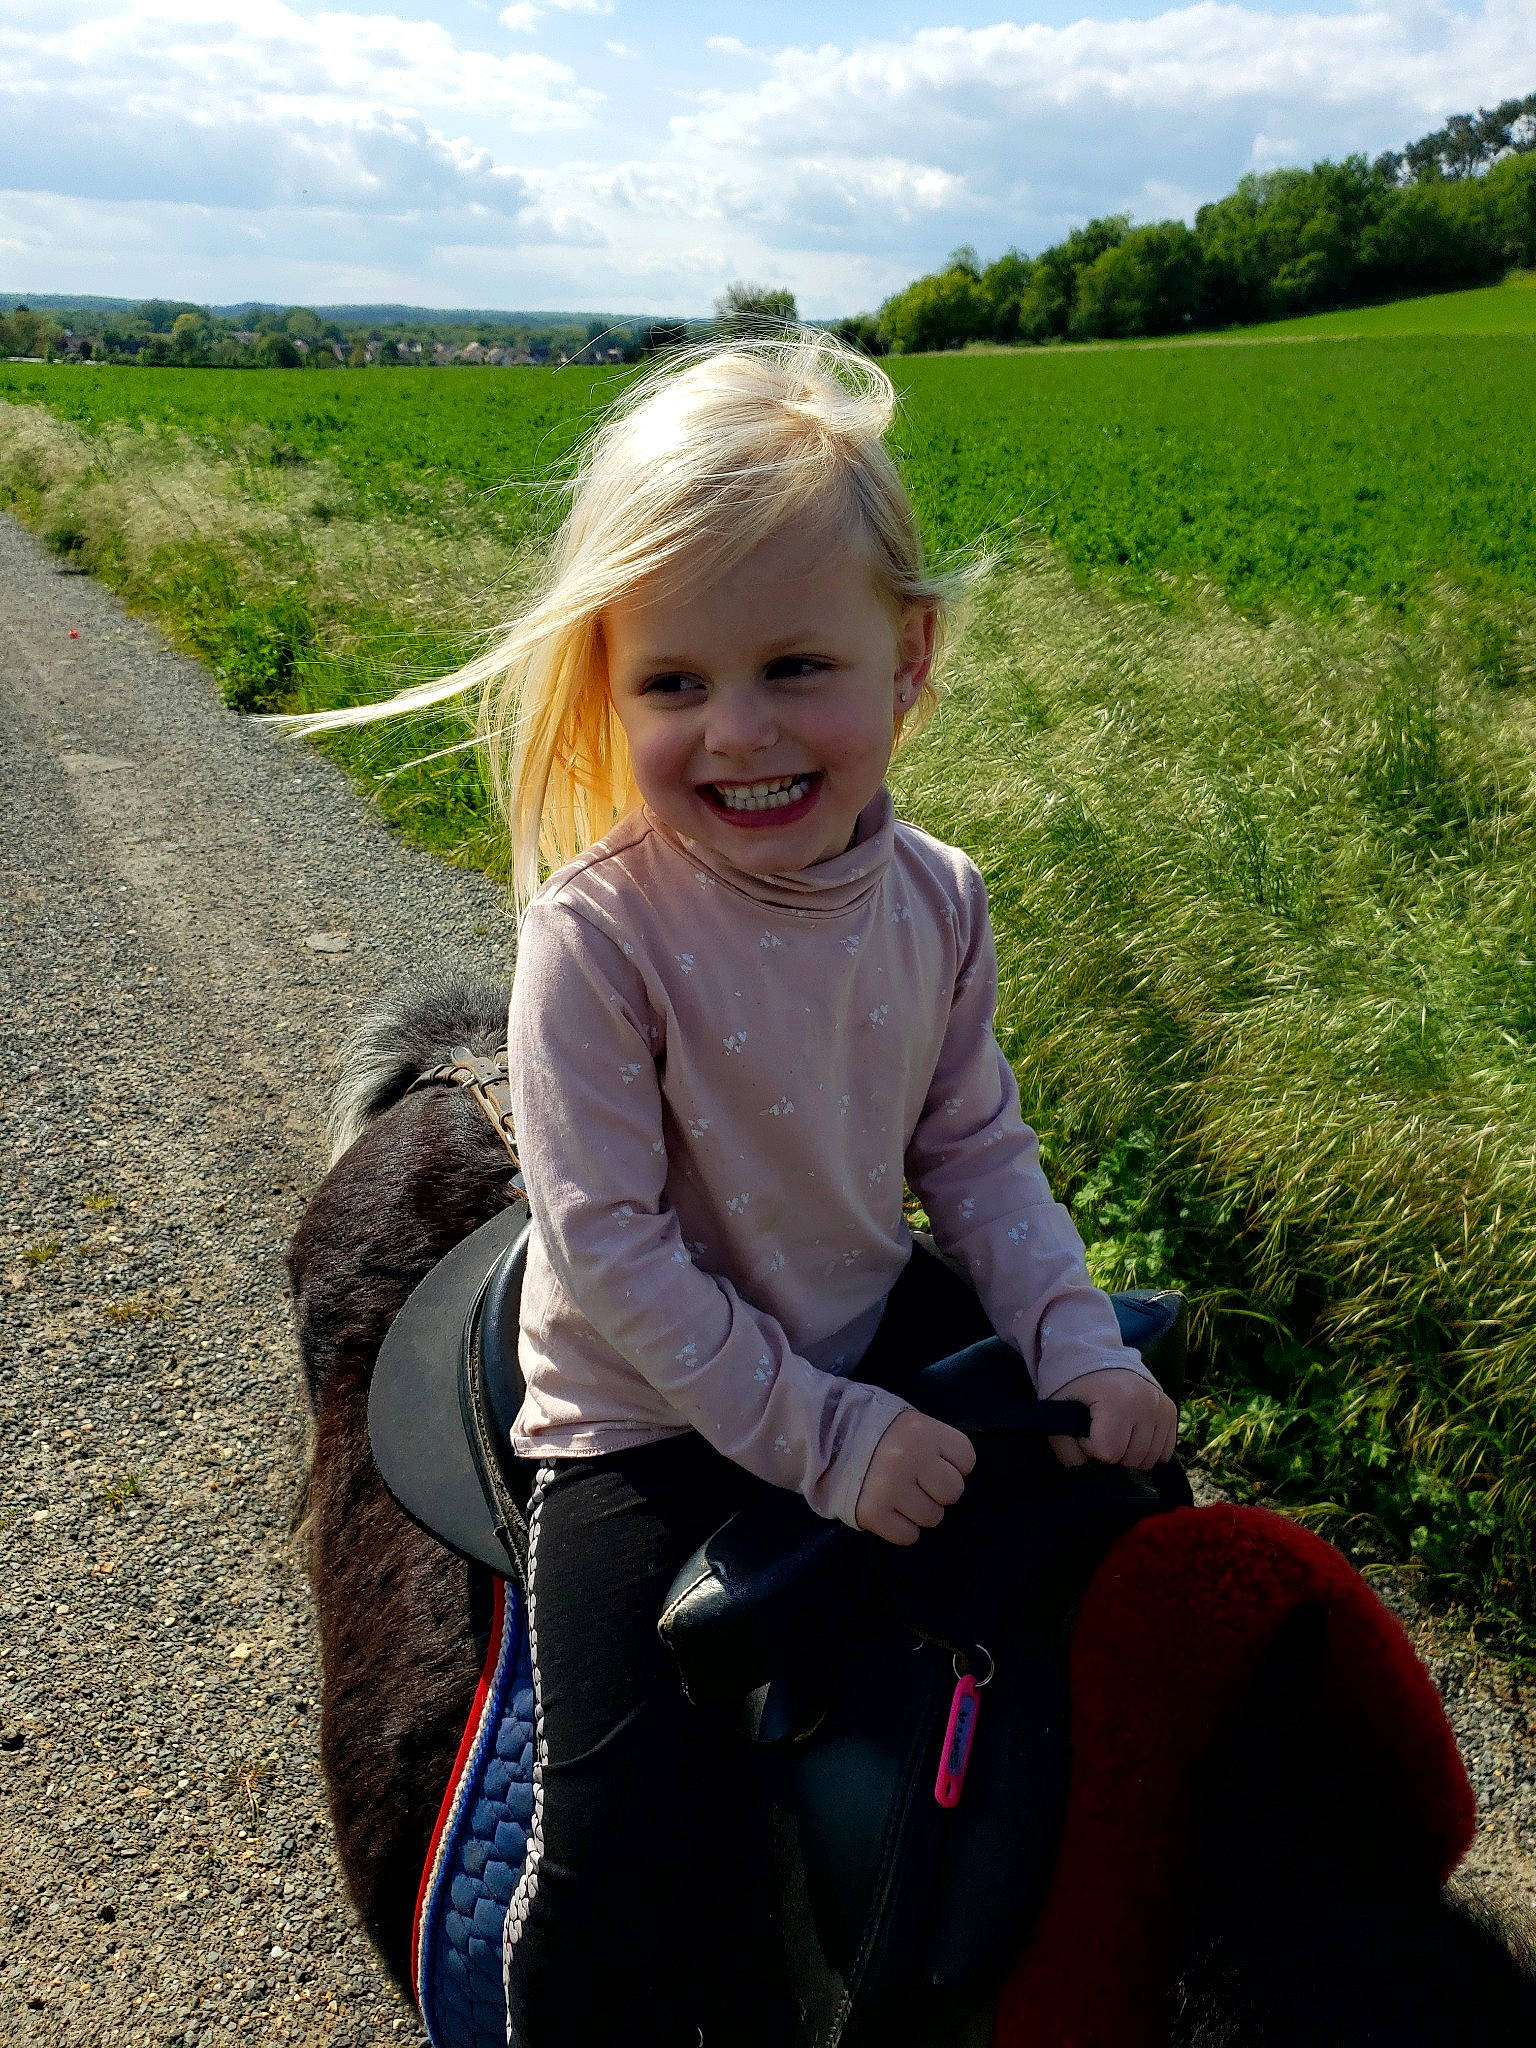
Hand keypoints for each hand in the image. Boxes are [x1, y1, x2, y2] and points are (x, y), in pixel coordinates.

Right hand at [855, 1409, 975, 1546]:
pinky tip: (890, 1511)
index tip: (935, 1462)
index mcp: (922, 1431)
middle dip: (939, 1491)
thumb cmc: (876, 1430)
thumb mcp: (909, 1423)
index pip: (966, 1459)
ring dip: (920, 1511)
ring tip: (901, 1496)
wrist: (825, 1439)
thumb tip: (956, 1473)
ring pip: (932, 1517)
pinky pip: (908, 1536)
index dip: (954, 1464)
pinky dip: (902, 1528)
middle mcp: (909, 1458)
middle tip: (919, 1483)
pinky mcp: (873, 1513)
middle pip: (953, 1491)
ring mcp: (890, 1488)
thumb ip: (934, 1444)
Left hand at [1049, 1369, 1178, 1470]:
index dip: (1091, 1446)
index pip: (1107, 1452)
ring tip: (1118, 1432)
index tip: (1085, 1428)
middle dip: (1111, 1452)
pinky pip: (1165, 1452)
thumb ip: (1063, 1445)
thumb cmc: (1079, 1385)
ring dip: (1130, 1454)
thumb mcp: (1059, 1408)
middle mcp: (1146, 1404)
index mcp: (1116, 1400)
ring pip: (1149, 1459)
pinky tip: (1135, 1436)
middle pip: (1130, 1458)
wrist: (1104, 1360)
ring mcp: (1162, 1408)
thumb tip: (1084, 1463)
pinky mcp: (1172, 1412)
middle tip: (1102, 1430)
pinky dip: (1148, 1451)